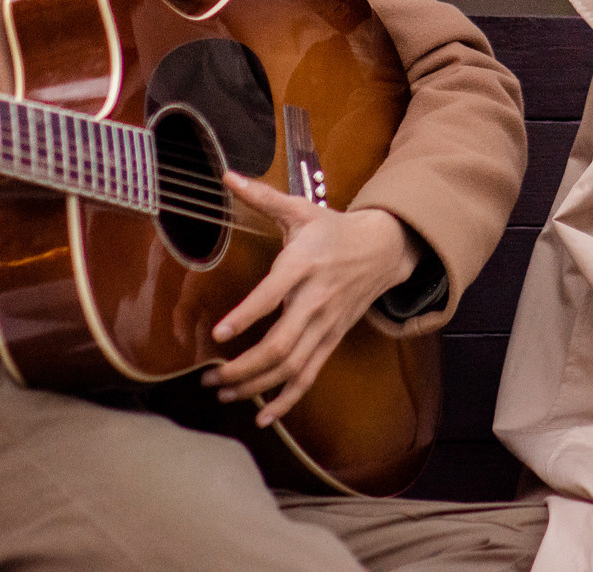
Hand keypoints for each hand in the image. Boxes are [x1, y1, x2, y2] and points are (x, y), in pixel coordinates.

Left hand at [202, 175, 419, 426]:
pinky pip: (309, 376)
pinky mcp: (331, 340)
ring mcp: (325, 326)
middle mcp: (315, 301)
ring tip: (222, 392)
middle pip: (282, 345)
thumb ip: (262, 196)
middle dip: (244, 366)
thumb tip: (226, 175)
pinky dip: (287, 400)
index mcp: (304, 266)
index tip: (219, 333)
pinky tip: (264, 417)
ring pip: (292, 367)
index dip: (247, 316)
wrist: (382, 250)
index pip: (273, 295)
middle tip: (210, 375)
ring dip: (257, 386)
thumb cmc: (332, 229)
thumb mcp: (300, 208)